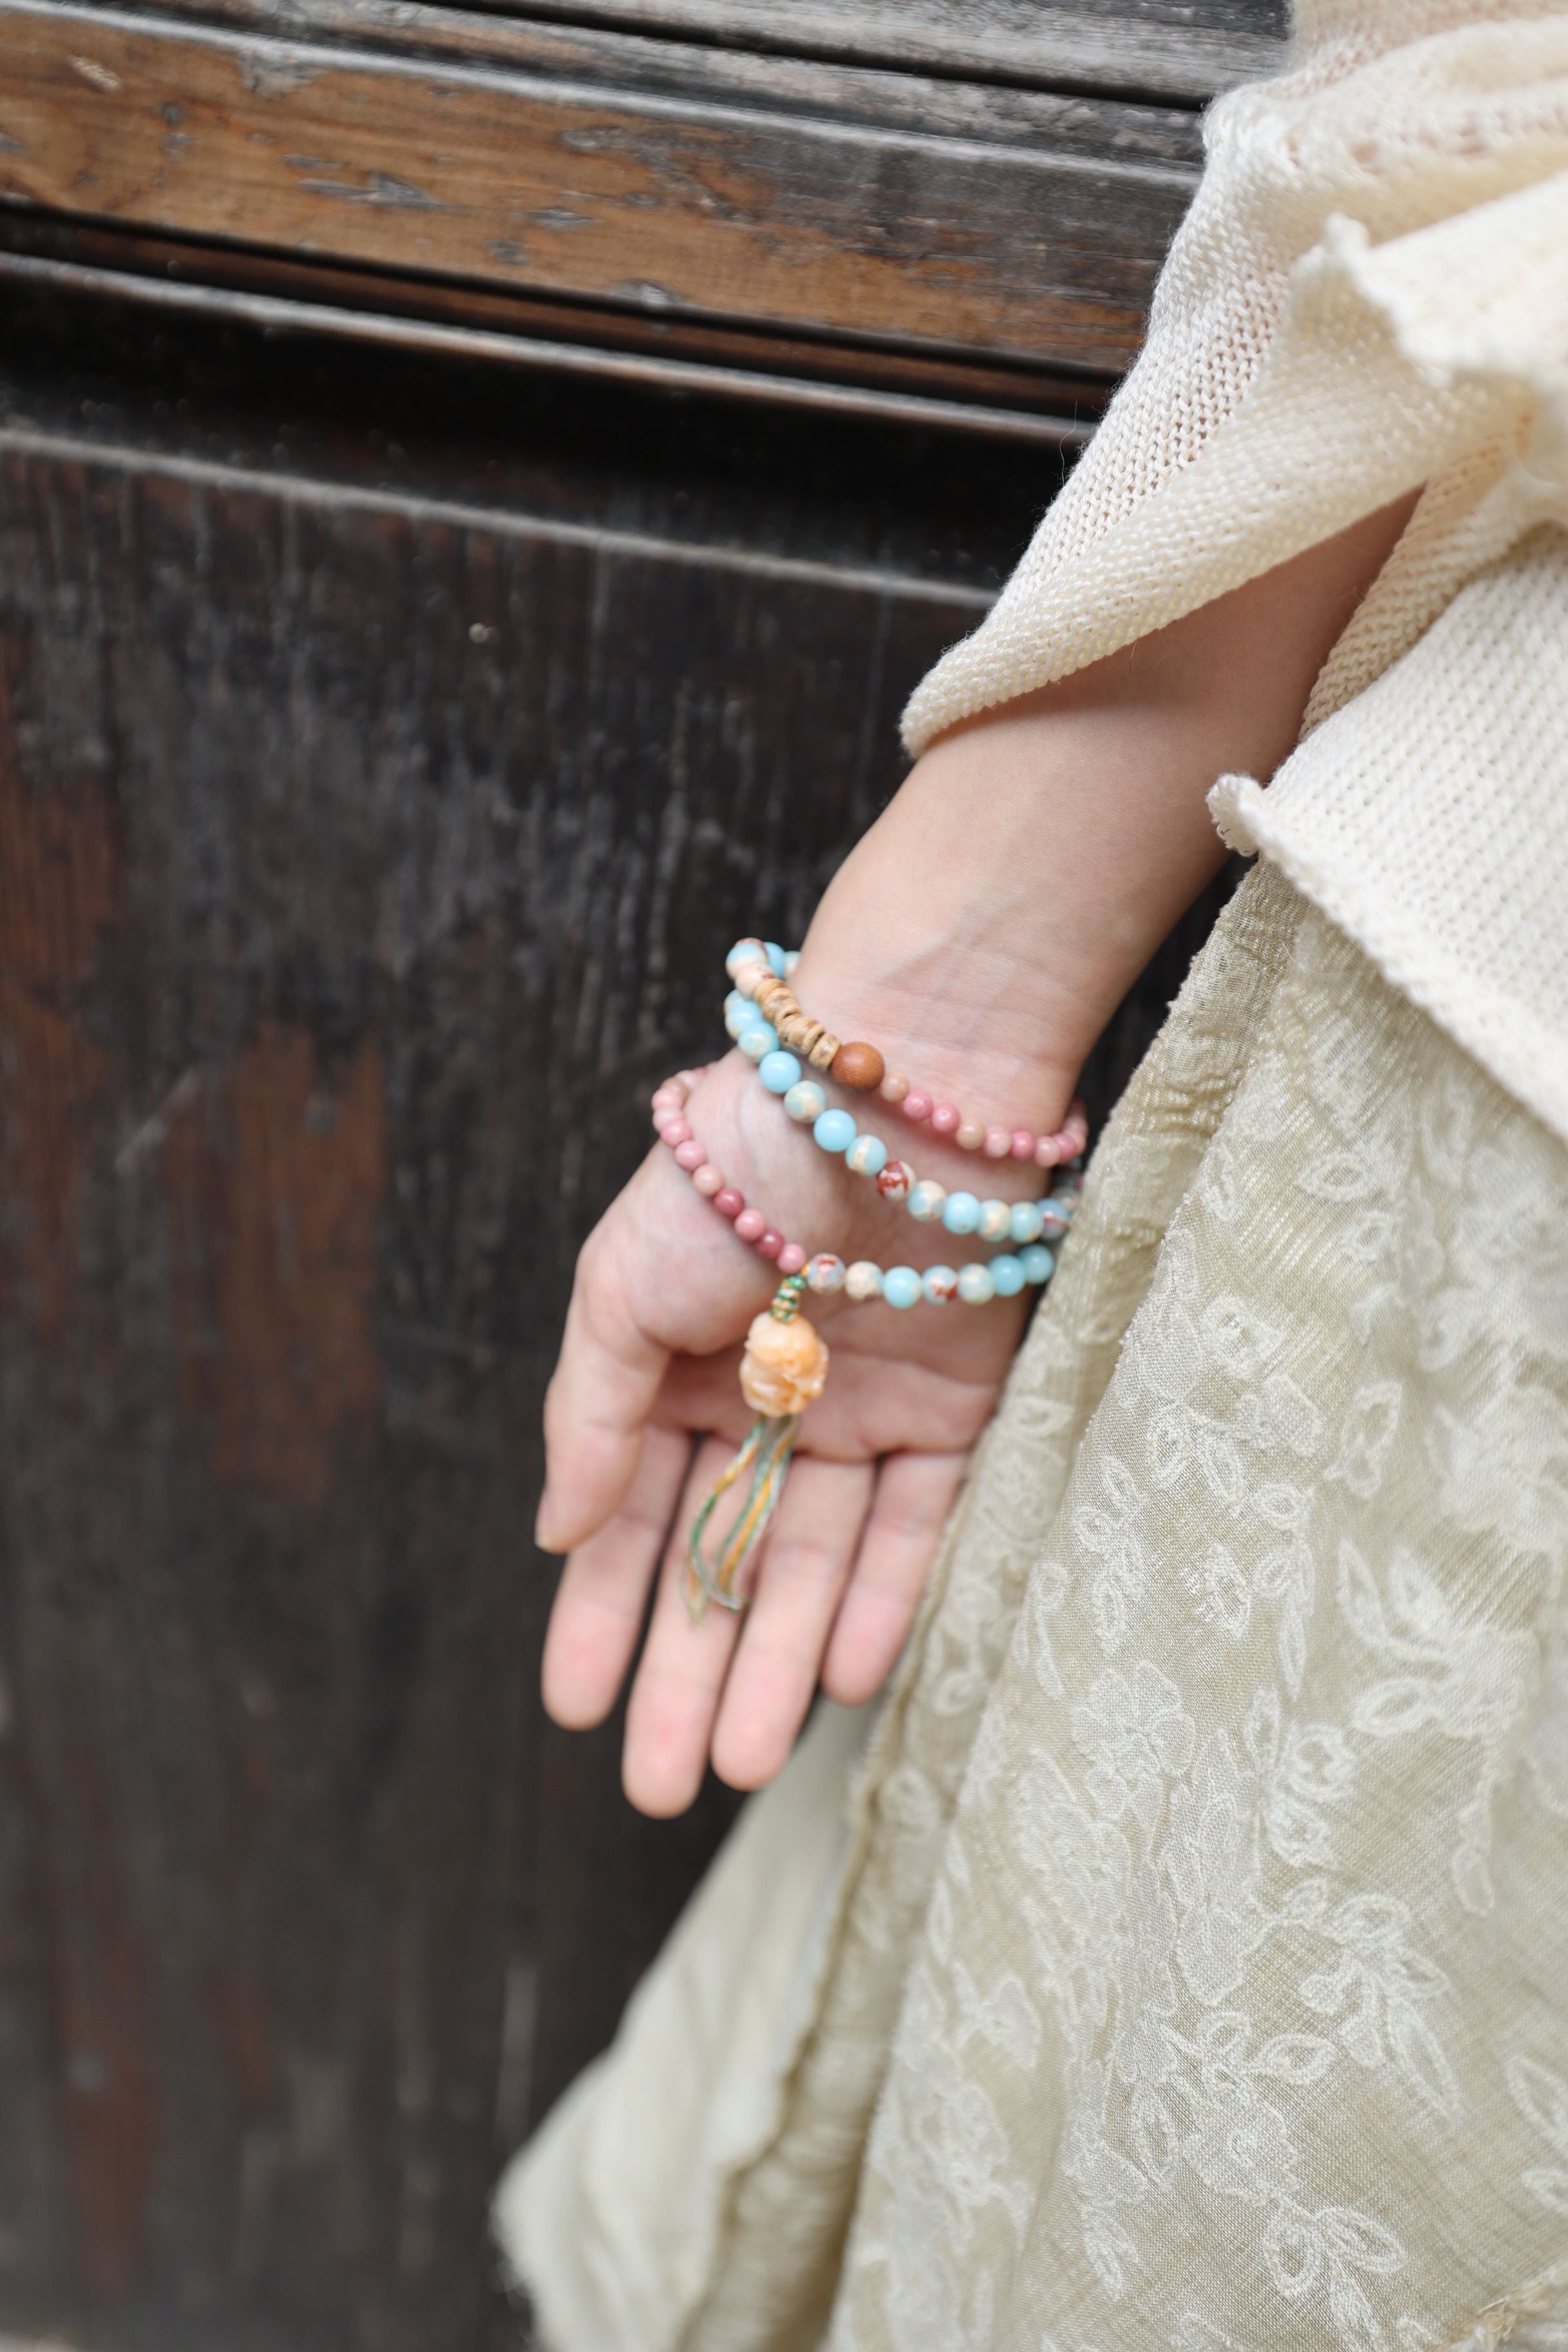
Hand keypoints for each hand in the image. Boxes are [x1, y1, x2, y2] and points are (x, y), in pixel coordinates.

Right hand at [535, 1043, 1055, 1816]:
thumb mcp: (621, 1285)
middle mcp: (770, 1408)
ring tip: (747, 1765)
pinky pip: (917, 1521)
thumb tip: (555, 1535)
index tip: (575, 1708)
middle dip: (691, 1675)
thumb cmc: (733, 1172)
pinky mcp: (954, 1408)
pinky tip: (846, 1676)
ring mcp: (862, 1414)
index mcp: (678, 1378)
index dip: (602, 1617)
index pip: (636, 1524)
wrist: (885, 1088)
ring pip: (816, 1561)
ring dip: (782, 1661)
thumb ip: (591, 1411)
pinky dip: (884, 1595)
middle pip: (726, 1566)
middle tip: (662, 1787)